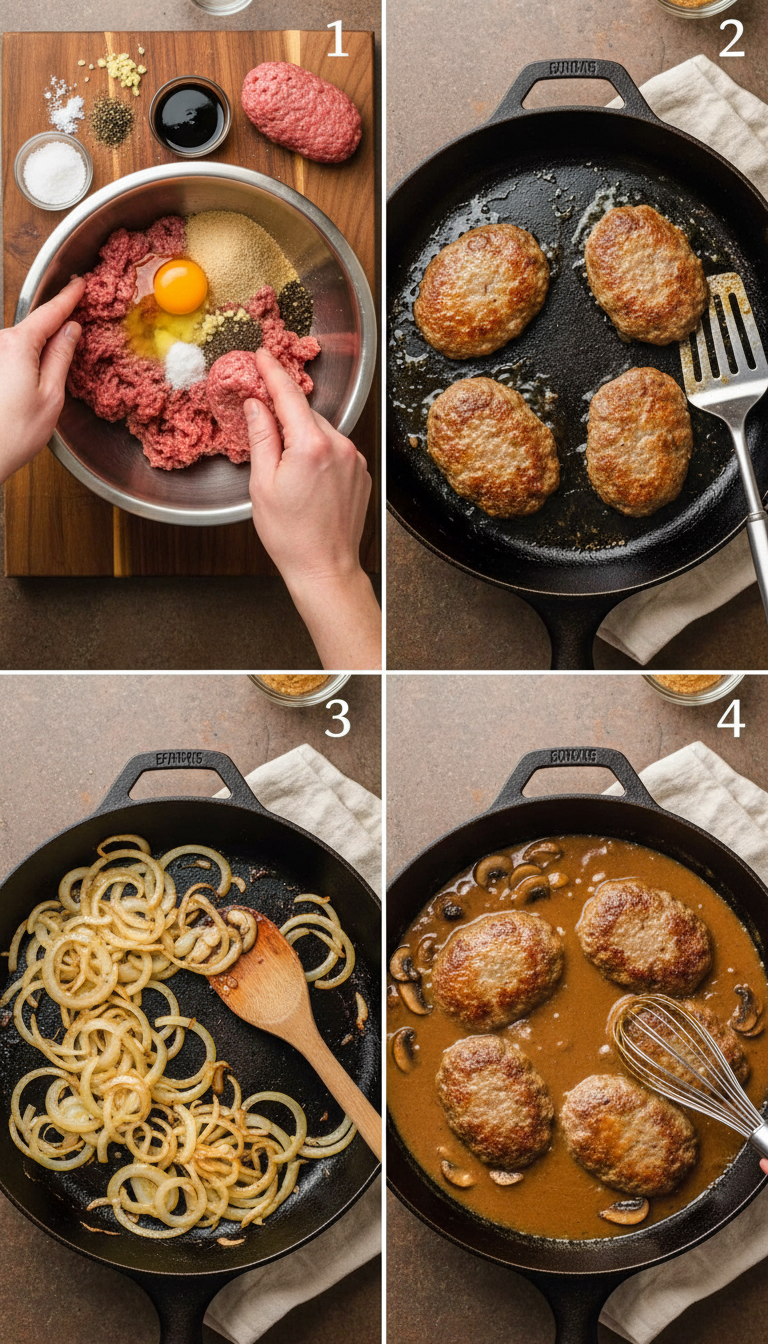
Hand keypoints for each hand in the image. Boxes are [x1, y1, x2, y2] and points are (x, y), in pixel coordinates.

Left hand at [0, 275, 85, 484]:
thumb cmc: (14, 433)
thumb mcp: (51, 395)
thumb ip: (61, 357)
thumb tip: (71, 331)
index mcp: (18, 344)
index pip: (49, 313)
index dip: (68, 298)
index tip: (80, 284)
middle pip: (35, 327)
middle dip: (55, 326)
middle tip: (77, 321)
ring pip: (23, 342)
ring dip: (40, 348)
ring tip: (56, 363)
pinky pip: (12, 355)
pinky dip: (27, 359)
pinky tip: (36, 375)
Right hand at [246, 349, 380, 668]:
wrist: (325, 569)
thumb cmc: (291, 536)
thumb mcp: (262, 484)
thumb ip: (262, 437)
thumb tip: (257, 404)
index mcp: (311, 445)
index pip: (289, 395)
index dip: (272, 371)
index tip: (261, 354)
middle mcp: (339, 446)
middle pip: (305, 413)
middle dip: (283, 410)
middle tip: (260, 412)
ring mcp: (354, 459)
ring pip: (321, 431)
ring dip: (301, 435)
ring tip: (283, 462)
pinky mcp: (361, 472)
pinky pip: (335, 450)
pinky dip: (317, 451)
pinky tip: (304, 476)